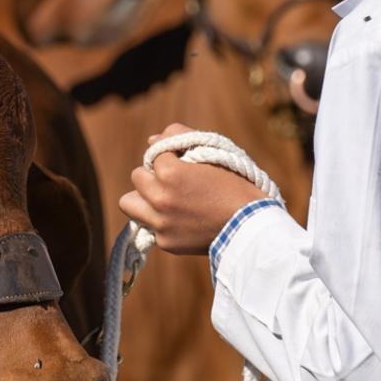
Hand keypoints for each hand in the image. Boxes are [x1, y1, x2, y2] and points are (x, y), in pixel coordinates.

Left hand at [119, 123, 267, 254]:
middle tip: (172, 182)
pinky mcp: (165, 242)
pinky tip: (181, 221)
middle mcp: (160, 198)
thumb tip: (153, 139)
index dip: (170, 157)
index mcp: (170, 172)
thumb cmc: (238, 187)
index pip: (154, 154)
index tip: (185, 163)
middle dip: (152, 177)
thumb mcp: (214, 154)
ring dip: (143, 199)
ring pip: (129, 203)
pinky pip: (149, 227)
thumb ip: (180, 138)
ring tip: (163, 201)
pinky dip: (161, 223)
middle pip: (136, 177)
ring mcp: (160, 223)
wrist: (252, 229)